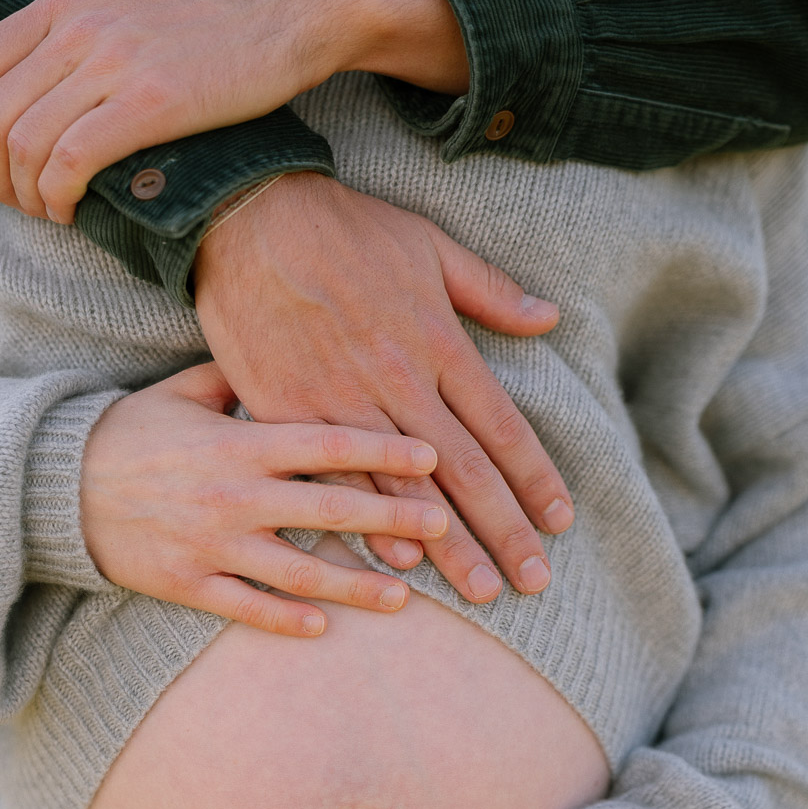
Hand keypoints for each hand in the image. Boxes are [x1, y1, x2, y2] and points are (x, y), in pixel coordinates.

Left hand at [0, 0, 465, 222]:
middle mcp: (78, 28)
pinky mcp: (151, 103)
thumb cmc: (212, 4)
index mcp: (65, 3)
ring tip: (47, 211)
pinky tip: (72, 211)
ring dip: (24, 194)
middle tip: (12, 202)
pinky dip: (59, 196)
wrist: (292, 10)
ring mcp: (113, 64)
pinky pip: (72, 160)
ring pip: (26, 143)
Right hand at [80, 360, 453, 635]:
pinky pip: (247, 606)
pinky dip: (286, 618)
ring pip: (299, 570)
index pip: (327, 442)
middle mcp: (234, 495)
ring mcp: (213, 544)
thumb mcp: (181, 392)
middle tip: (445, 527)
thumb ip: (240, 377)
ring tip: (403, 597)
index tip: (433, 456)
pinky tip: (324, 627)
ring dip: (356, 584)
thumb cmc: (128, 433)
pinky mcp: (188, 583)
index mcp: (239, 441)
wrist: (55, 487)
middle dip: (393, 519)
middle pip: (330, 509)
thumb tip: (290, 353)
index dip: (385, 450)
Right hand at [195, 174, 571, 600]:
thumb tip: (546, 317)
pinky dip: (369, 528)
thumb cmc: (342, 227)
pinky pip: (336, 486)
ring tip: (480, 592)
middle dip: (502, 531)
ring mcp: (341, 404)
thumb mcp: (428, 243)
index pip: (501, 426)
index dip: (534, 477)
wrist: (249, 216)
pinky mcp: (287, 415)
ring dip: (446, 547)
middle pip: (463, 471)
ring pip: (405, 491)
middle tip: (532, 582)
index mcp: (436, 342)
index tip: (559, 521)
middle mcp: (398, 381)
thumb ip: (489, 288)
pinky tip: (397, 569)